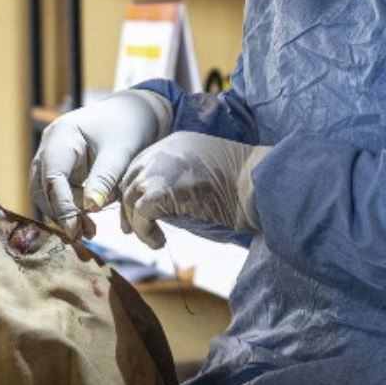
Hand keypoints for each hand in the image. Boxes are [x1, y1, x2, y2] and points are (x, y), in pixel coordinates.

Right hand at [31, 89, 171, 236]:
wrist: (136, 112)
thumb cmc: (130, 126)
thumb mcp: (121, 152)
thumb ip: (104, 179)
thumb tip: (89, 210)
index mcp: (61, 136)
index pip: (52, 177)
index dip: (62, 206)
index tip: (74, 230)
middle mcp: (50, 146)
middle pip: (42, 188)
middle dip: (61, 213)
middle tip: (83, 234)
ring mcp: (53, 156)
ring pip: (48, 193)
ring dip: (66, 213)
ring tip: (90, 231)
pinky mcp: (62, 166)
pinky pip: (59, 192)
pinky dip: (73, 207)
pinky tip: (89, 221)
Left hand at [120, 133, 269, 248]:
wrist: (258, 184)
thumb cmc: (243, 185)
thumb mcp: (206, 172)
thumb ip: (182, 179)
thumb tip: (164, 204)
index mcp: (175, 142)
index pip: (142, 164)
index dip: (136, 189)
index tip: (135, 210)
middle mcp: (163, 151)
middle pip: (131, 179)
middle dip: (127, 206)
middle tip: (129, 230)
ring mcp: (159, 170)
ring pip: (131, 198)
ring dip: (137, 223)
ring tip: (153, 240)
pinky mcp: (161, 191)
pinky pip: (140, 214)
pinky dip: (145, 232)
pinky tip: (159, 242)